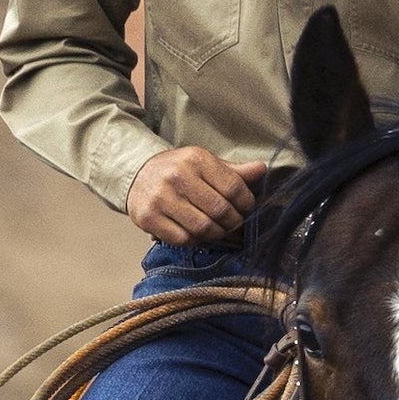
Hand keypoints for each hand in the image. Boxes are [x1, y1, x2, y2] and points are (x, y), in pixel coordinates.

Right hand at [126, 147, 269, 244]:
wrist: (137, 174)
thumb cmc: (178, 170)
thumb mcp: (205, 163)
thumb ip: (233, 171)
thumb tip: (262, 169)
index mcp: (196, 159)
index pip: (233, 188)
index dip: (246, 203)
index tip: (246, 208)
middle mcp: (177, 176)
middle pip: (220, 210)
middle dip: (233, 222)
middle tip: (234, 223)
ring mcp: (161, 198)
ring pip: (203, 228)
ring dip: (216, 233)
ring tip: (218, 229)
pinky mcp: (148, 218)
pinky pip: (183, 239)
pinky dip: (195, 240)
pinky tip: (196, 233)